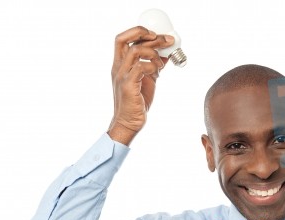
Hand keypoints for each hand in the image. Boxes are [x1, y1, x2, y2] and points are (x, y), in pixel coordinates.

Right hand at [107, 26, 173, 144]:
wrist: (128, 122)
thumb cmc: (136, 102)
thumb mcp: (147, 79)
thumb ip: (153, 66)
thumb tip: (166, 54)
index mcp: (120, 64)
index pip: (122, 39)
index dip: (138, 31)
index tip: (156, 34)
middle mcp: (118, 68)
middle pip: (125, 39)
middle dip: (148, 35)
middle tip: (166, 40)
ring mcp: (122, 76)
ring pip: (135, 51)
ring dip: (153, 53)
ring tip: (162, 64)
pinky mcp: (129, 86)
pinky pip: (141, 67)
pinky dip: (152, 66)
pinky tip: (157, 73)